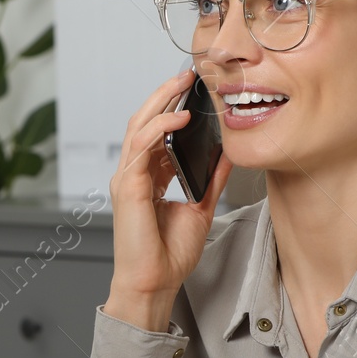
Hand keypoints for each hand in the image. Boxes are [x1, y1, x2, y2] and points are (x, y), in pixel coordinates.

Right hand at [104, 69, 235, 331]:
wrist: (155, 282)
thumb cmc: (169, 254)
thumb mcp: (200, 207)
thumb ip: (212, 179)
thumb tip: (229, 153)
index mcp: (148, 177)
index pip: (156, 133)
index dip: (172, 108)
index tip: (192, 89)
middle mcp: (134, 174)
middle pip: (143, 122)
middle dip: (164, 96)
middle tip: (186, 75)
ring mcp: (127, 179)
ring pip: (138, 128)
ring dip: (160, 103)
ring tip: (180, 86)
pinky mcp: (127, 188)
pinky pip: (140, 148)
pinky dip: (158, 129)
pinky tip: (177, 119)